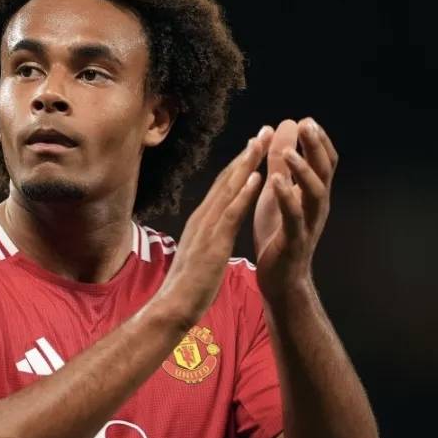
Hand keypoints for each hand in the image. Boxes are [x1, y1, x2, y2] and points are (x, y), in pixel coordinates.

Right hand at [159, 130, 270, 324]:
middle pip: (227, 179)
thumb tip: (214, 231)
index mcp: (201, 221)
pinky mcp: (213, 242)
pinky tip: (256, 177)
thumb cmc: (188, 286)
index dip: (240, 165)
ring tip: (262, 142)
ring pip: (229, 189)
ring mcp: (207, 228)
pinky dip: (243, 193)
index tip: (254, 146)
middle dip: (246, 155)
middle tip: (264, 131)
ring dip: (247, 164)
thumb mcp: (201, 254)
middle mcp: (203, 217)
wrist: (173, 306)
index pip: (223, 187)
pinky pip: (231, 213)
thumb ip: (208, 238)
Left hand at [253, 118, 338, 301]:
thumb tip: (285, 128)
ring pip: (315, 193)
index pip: (324, 162)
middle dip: (316, 147)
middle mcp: (316, 206)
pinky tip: (275, 182)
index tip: (306, 120)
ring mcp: (309, 223)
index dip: (318, 141)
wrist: (280, 278)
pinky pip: (295, 217)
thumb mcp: (277, 192)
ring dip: (303, 171)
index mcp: (312, 194)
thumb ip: (281, 164)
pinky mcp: (295, 241)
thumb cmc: (278, 233)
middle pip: (324, 171)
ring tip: (288, 152)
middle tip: (307, 124)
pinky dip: (286, 198)